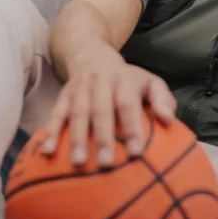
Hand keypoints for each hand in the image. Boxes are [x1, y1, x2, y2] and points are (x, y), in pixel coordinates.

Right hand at [39, 56, 177, 167]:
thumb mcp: (149, 81)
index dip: (131, 127)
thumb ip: (162, 99)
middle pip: (100, 110)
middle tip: (106, 163)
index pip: (127, 103)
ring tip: (79, 162)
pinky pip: (56, 114)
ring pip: (77, 113)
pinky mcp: (62, 96)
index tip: (136, 151)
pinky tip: (48, 151)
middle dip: (102, 137)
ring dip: (77, 138)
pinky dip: (51, 132)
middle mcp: (99, 82)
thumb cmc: (127, 79)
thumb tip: (169, 120)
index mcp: (123, 79)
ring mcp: (79, 89)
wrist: (91, 55)